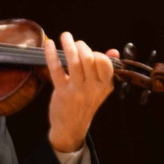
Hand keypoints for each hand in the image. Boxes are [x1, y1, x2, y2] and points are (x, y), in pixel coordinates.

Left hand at [43, 30, 117, 156]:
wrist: (71, 128)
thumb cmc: (86, 103)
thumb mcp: (101, 89)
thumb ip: (107, 69)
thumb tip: (113, 51)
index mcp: (105, 85)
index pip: (105, 63)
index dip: (97, 54)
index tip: (91, 52)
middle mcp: (93, 88)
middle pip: (88, 59)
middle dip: (81, 46)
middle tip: (76, 43)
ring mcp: (77, 90)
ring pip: (74, 61)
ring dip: (69, 45)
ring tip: (65, 36)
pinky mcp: (62, 92)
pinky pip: (56, 69)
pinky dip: (51, 54)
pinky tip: (49, 44)